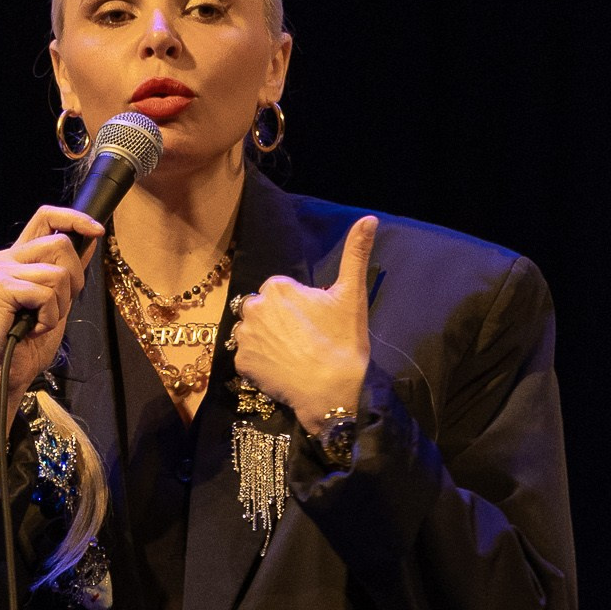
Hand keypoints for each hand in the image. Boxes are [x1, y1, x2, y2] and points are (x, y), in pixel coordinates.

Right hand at [0, 203, 104, 456]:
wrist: (9, 371)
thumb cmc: (31, 339)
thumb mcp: (61, 299)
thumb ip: (71, 269)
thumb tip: (91, 237)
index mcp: (19, 255)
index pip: (46, 216)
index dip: (74, 218)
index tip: (96, 231)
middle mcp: (6, 257)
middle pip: (61, 244)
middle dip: (74, 280)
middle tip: (57, 307)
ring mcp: (0, 271)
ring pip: (58, 273)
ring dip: (60, 304)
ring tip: (41, 320)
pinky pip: (46, 294)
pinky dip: (49, 317)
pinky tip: (33, 327)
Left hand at [231, 214, 375, 429]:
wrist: (332, 391)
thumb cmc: (342, 341)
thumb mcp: (352, 294)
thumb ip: (356, 253)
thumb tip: (369, 218)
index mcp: (277, 286)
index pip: (281, 291)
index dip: (299, 308)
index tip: (315, 323)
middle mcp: (253, 306)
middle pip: (264, 310)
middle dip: (278, 321)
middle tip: (304, 341)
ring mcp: (244, 336)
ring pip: (253, 332)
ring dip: (266, 340)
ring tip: (291, 356)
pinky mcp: (241, 362)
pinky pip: (248, 357)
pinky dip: (261, 362)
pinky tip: (281, 369)